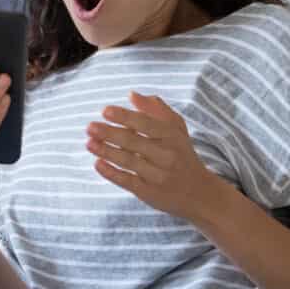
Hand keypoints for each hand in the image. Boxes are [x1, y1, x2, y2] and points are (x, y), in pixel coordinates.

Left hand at [87, 92, 224, 221]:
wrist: (200, 193)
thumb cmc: (182, 155)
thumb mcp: (176, 129)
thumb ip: (156, 110)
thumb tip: (132, 95)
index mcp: (171, 136)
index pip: (146, 124)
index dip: (125, 117)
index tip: (105, 111)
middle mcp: (166, 155)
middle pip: (133, 142)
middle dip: (110, 133)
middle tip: (90, 127)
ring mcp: (157, 175)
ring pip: (128, 161)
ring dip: (106, 151)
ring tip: (89, 142)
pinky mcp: (149, 192)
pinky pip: (127, 181)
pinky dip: (111, 173)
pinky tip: (97, 163)